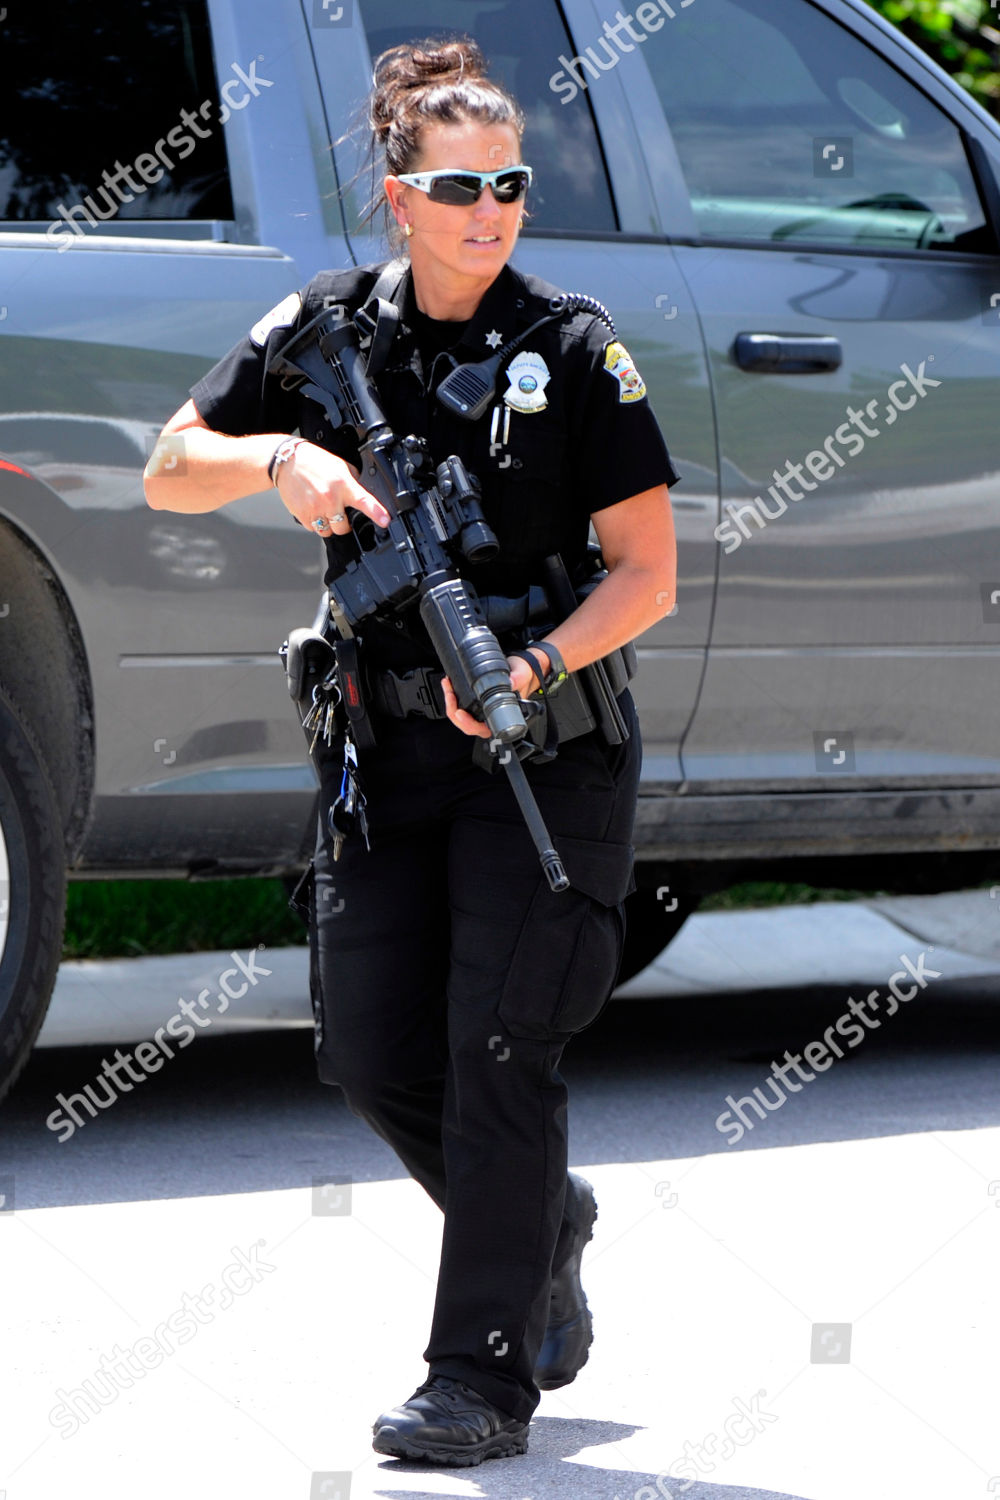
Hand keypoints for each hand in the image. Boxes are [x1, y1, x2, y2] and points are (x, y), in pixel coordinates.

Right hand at [274, 441, 390, 534]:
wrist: (287, 461)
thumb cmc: (314, 462)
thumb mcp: (340, 466)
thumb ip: (353, 482)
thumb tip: (363, 493)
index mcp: (343, 485)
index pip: (364, 501)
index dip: (377, 513)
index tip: (386, 521)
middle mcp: (330, 498)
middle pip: (343, 528)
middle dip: (342, 523)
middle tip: (336, 511)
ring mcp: (315, 508)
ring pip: (328, 532)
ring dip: (328, 525)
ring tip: (323, 510)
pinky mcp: (302, 514)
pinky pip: (313, 529)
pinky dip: (314, 523)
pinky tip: (312, 508)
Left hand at [441, 655, 541, 739]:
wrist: (524, 667)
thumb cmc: (525, 674)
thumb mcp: (523, 674)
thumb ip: (518, 679)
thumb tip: (510, 683)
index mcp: (503, 717)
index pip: (483, 730)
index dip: (469, 725)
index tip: (460, 713)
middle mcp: (491, 717)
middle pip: (467, 725)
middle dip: (453, 710)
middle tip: (449, 694)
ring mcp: (482, 710)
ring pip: (462, 717)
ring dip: (451, 703)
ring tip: (447, 686)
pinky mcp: (477, 702)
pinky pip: (461, 706)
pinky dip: (453, 697)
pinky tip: (450, 686)